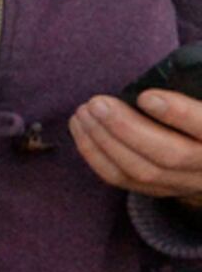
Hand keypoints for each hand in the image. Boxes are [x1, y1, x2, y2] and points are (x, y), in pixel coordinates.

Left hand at [72, 91, 201, 201]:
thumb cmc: (198, 115)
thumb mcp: (201, 98)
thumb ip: (191, 90)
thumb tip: (156, 81)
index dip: (178, 114)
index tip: (146, 96)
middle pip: (169, 156)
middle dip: (126, 129)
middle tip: (97, 103)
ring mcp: (184, 183)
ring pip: (142, 171)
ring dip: (104, 141)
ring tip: (84, 113)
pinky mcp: (158, 190)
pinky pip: (122, 180)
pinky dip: (95, 155)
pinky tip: (81, 130)